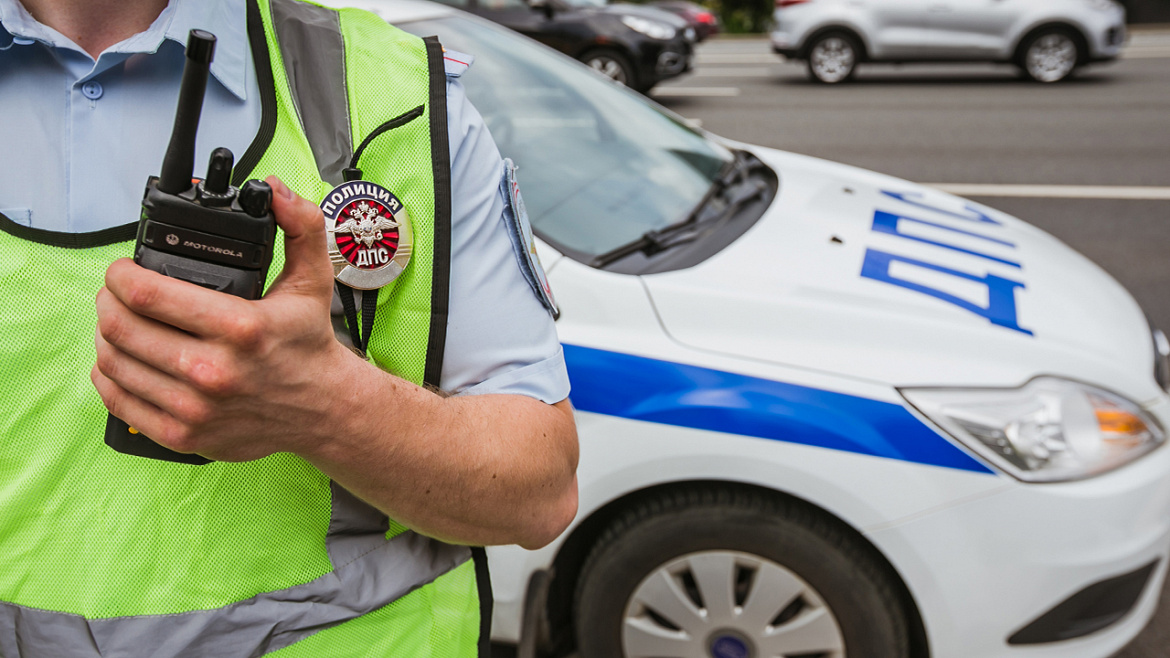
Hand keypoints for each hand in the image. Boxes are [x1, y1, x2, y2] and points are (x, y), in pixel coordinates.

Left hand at [92, 176, 357, 460]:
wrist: (325, 409)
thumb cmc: (309, 344)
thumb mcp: (313, 278)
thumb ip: (300, 225)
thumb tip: (274, 190)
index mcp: (240, 327)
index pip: (146, 294)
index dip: (120, 274)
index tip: (122, 269)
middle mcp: (213, 371)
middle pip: (120, 327)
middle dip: (108, 301)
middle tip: (116, 293)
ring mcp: (195, 408)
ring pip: (114, 362)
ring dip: (105, 335)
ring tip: (118, 322)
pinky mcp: (183, 435)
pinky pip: (119, 400)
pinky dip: (109, 375)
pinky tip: (122, 359)